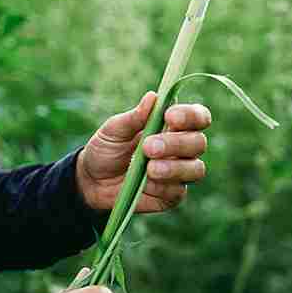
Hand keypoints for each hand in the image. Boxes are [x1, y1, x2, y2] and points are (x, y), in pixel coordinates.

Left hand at [76, 92, 210, 212]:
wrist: (92, 181)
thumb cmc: (107, 149)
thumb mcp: (114, 131)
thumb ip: (134, 117)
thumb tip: (153, 97)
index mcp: (173, 126)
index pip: (198, 117)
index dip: (190, 116)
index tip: (170, 117)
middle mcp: (182, 149)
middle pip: (199, 143)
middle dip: (177, 143)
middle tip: (148, 147)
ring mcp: (179, 173)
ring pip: (195, 169)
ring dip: (173, 167)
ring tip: (149, 169)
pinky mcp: (171, 196)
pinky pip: (177, 192)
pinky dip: (161, 187)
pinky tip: (144, 184)